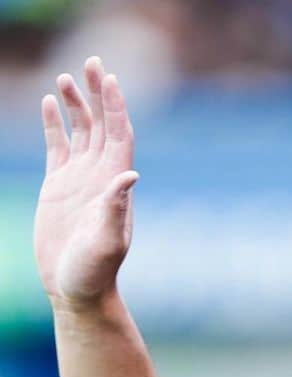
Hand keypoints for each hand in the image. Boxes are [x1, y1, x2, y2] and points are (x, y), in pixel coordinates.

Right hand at [34, 56, 138, 309]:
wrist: (77, 289)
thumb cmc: (95, 271)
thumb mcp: (108, 240)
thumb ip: (116, 207)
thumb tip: (130, 174)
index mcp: (115, 185)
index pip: (119, 135)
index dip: (116, 107)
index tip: (110, 78)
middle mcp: (101, 177)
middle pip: (103, 125)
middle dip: (99, 94)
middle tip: (92, 61)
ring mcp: (80, 180)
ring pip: (80, 132)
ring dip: (77, 104)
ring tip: (66, 77)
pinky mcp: (58, 187)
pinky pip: (58, 147)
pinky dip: (55, 124)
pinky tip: (49, 103)